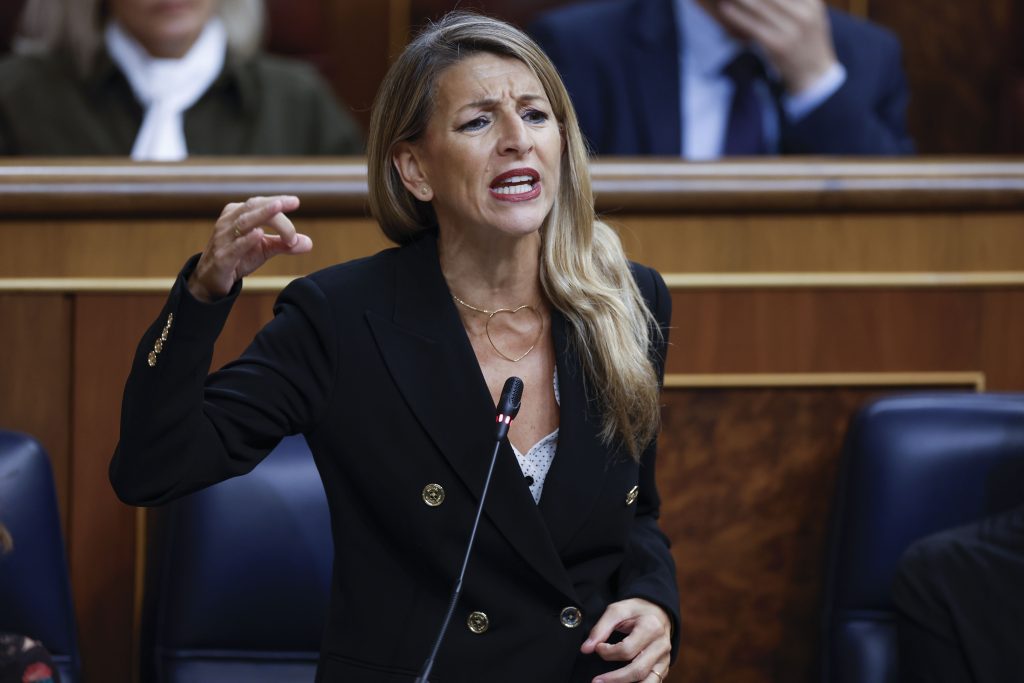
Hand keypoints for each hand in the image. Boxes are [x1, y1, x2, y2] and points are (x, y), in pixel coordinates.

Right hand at [188, 195, 311, 301]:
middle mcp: (228, 222)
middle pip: (252, 209)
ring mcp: (223, 239)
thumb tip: (309, 243)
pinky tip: (258, 234)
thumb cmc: (238, 258)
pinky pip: (235, 247)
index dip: (277, 202)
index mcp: (237, 214)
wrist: (212, 280)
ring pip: (243, 223)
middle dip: (272, 206)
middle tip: (292, 202)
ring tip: (278, 208)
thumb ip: (284, 244)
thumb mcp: (264, 249)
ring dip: (262, 216)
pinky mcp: (222, 258)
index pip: (259, 204)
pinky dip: (247, 240)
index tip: (295, 202)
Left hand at [582, 598, 671, 682]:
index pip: (626, 649)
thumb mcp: (617, 611)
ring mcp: (665, 658)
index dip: (608, 652)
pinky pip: (653, 682)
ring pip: (648, 681)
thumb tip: (586, 649)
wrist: (658, 611)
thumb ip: (600, 629)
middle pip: (638, 670)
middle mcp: (661, 645)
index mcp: (651, 628)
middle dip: (615, 679)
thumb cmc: (636, 610)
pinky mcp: (664, 667)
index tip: (598, 648)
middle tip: (596, 681)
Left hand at [716, 0, 837, 94]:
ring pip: (759, 5)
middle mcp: (804, 12)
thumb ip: (794, 0)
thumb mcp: (810, 12)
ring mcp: (792, 29)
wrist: (814, 74)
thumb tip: (761, 0)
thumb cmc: (805, 40)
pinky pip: (752, 26)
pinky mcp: (777, 45)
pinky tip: (725, 8)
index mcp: (812, 1)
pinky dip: (737, 16)